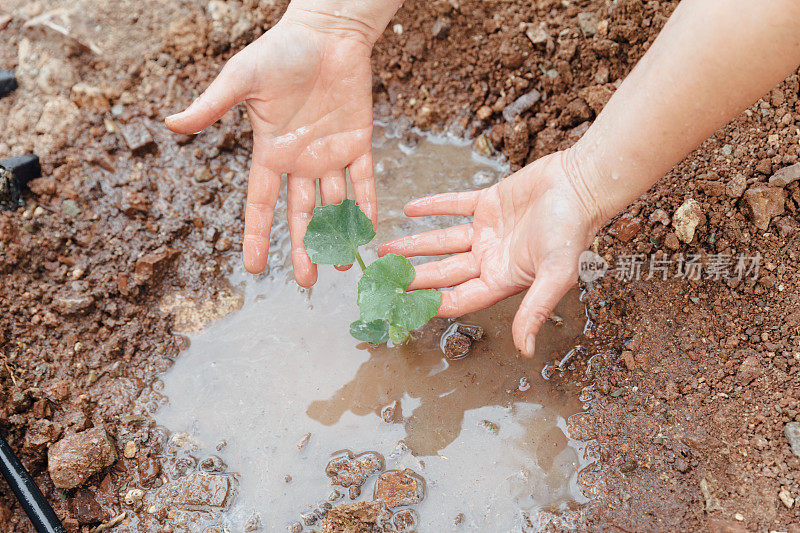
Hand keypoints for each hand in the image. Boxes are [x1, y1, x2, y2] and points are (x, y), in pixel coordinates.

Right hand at [165, 18, 375, 285]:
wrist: (327, 32)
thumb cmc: (282, 51)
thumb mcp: (242, 79)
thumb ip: (212, 106)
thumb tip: (171, 124)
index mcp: (271, 152)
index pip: (262, 203)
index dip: (258, 236)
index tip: (255, 269)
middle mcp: (301, 161)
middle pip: (302, 214)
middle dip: (304, 247)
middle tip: (307, 282)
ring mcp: (331, 154)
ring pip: (334, 205)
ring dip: (337, 234)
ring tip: (338, 266)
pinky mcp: (360, 142)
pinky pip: (365, 181)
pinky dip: (368, 205)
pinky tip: (369, 232)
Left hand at [378, 150, 603, 356]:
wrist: (583, 184)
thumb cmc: (573, 231)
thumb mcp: (555, 275)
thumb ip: (535, 311)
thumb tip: (526, 351)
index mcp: (502, 280)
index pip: (458, 299)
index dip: (429, 304)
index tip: (401, 307)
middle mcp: (491, 259)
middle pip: (443, 272)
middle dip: (413, 276)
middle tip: (382, 278)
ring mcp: (488, 232)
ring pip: (443, 241)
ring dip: (415, 244)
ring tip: (386, 248)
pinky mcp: (488, 203)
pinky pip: (453, 205)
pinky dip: (432, 207)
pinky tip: (409, 210)